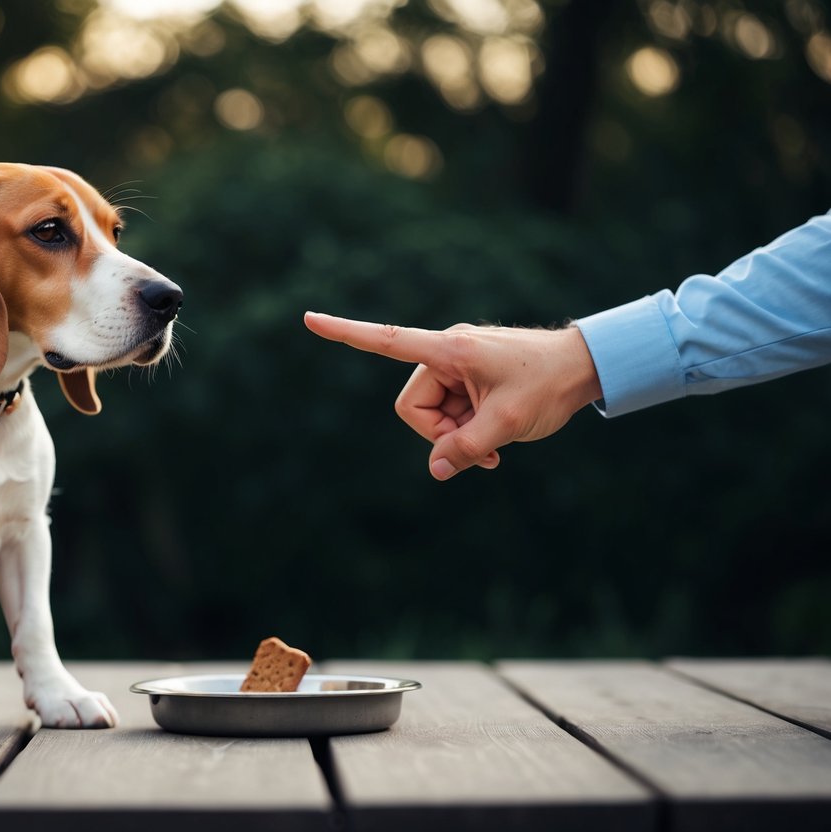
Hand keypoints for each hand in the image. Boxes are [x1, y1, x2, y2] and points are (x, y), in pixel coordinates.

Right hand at [303, 312, 602, 479]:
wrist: (585, 368)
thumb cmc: (548, 385)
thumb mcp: (506, 423)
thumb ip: (465, 448)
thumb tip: (435, 470)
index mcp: (448, 350)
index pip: (386, 341)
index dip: (345, 334)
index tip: (308, 319)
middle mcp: (445, 351)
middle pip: (413, 406)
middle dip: (439, 434)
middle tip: (478, 451)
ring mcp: (456, 364)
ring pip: (431, 414)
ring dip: (456, 436)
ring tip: (493, 446)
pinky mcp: (467, 376)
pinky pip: (449, 412)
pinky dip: (465, 431)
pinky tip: (493, 443)